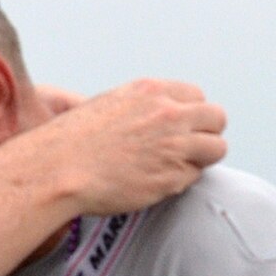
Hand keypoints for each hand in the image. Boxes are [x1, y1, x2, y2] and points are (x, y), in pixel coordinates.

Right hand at [41, 79, 226, 216]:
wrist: (59, 169)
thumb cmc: (72, 142)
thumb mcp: (109, 104)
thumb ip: (140, 107)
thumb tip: (152, 119)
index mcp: (152, 92)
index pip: (197, 98)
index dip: (189, 116)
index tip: (177, 130)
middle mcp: (169, 115)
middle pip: (216, 118)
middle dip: (205, 134)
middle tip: (185, 149)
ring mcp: (174, 146)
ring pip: (216, 148)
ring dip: (200, 159)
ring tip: (173, 168)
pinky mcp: (171, 178)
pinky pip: (193, 177)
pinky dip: (179, 181)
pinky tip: (153, 183)